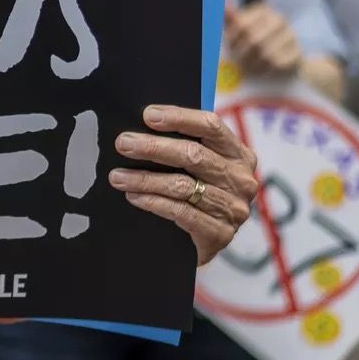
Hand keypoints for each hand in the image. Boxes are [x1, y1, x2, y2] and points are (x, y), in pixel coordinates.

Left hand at [109, 105, 259, 264]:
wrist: (202, 244)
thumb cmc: (198, 194)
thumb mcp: (199, 167)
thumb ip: (184, 145)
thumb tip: (144, 125)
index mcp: (239, 154)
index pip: (211, 126)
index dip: (179, 118)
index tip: (148, 115)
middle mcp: (241, 180)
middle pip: (194, 155)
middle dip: (153, 147)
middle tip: (123, 144)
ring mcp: (233, 208)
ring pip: (183, 185)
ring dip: (145, 179)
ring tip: (117, 176)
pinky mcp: (220, 234)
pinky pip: (181, 212)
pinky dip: (153, 202)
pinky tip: (134, 196)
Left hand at [225, 2, 302, 78]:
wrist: (283, 56)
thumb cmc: (255, 40)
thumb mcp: (239, 29)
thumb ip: (231, 19)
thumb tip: (225, 5)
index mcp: (263, 10)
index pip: (241, 25)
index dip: (232, 40)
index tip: (230, 48)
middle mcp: (279, 19)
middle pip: (253, 40)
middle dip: (242, 54)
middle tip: (238, 62)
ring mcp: (291, 35)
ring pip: (265, 54)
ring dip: (253, 65)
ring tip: (248, 68)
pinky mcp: (298, 52)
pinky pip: (277, 64)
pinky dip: (266, 71)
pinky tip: (261, 71)